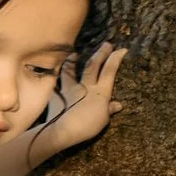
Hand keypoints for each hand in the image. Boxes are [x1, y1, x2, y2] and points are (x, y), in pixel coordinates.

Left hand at [30, 42, 126, 163]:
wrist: (62, 131)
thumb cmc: (86, 127)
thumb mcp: (102, 120)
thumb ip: (109, 110)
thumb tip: (118, 104)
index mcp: (100, 92)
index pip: (109, 71)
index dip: (116, 59)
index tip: (122, 50)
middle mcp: (86, 87)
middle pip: (93, 66)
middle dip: (101, 54)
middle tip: (107, 44)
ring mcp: (70, 89)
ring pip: (71, 71)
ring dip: (73, 61)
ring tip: (74, 54)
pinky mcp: (57, 94)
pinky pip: (57, 84)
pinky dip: (55, 78)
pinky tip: (53, 76)